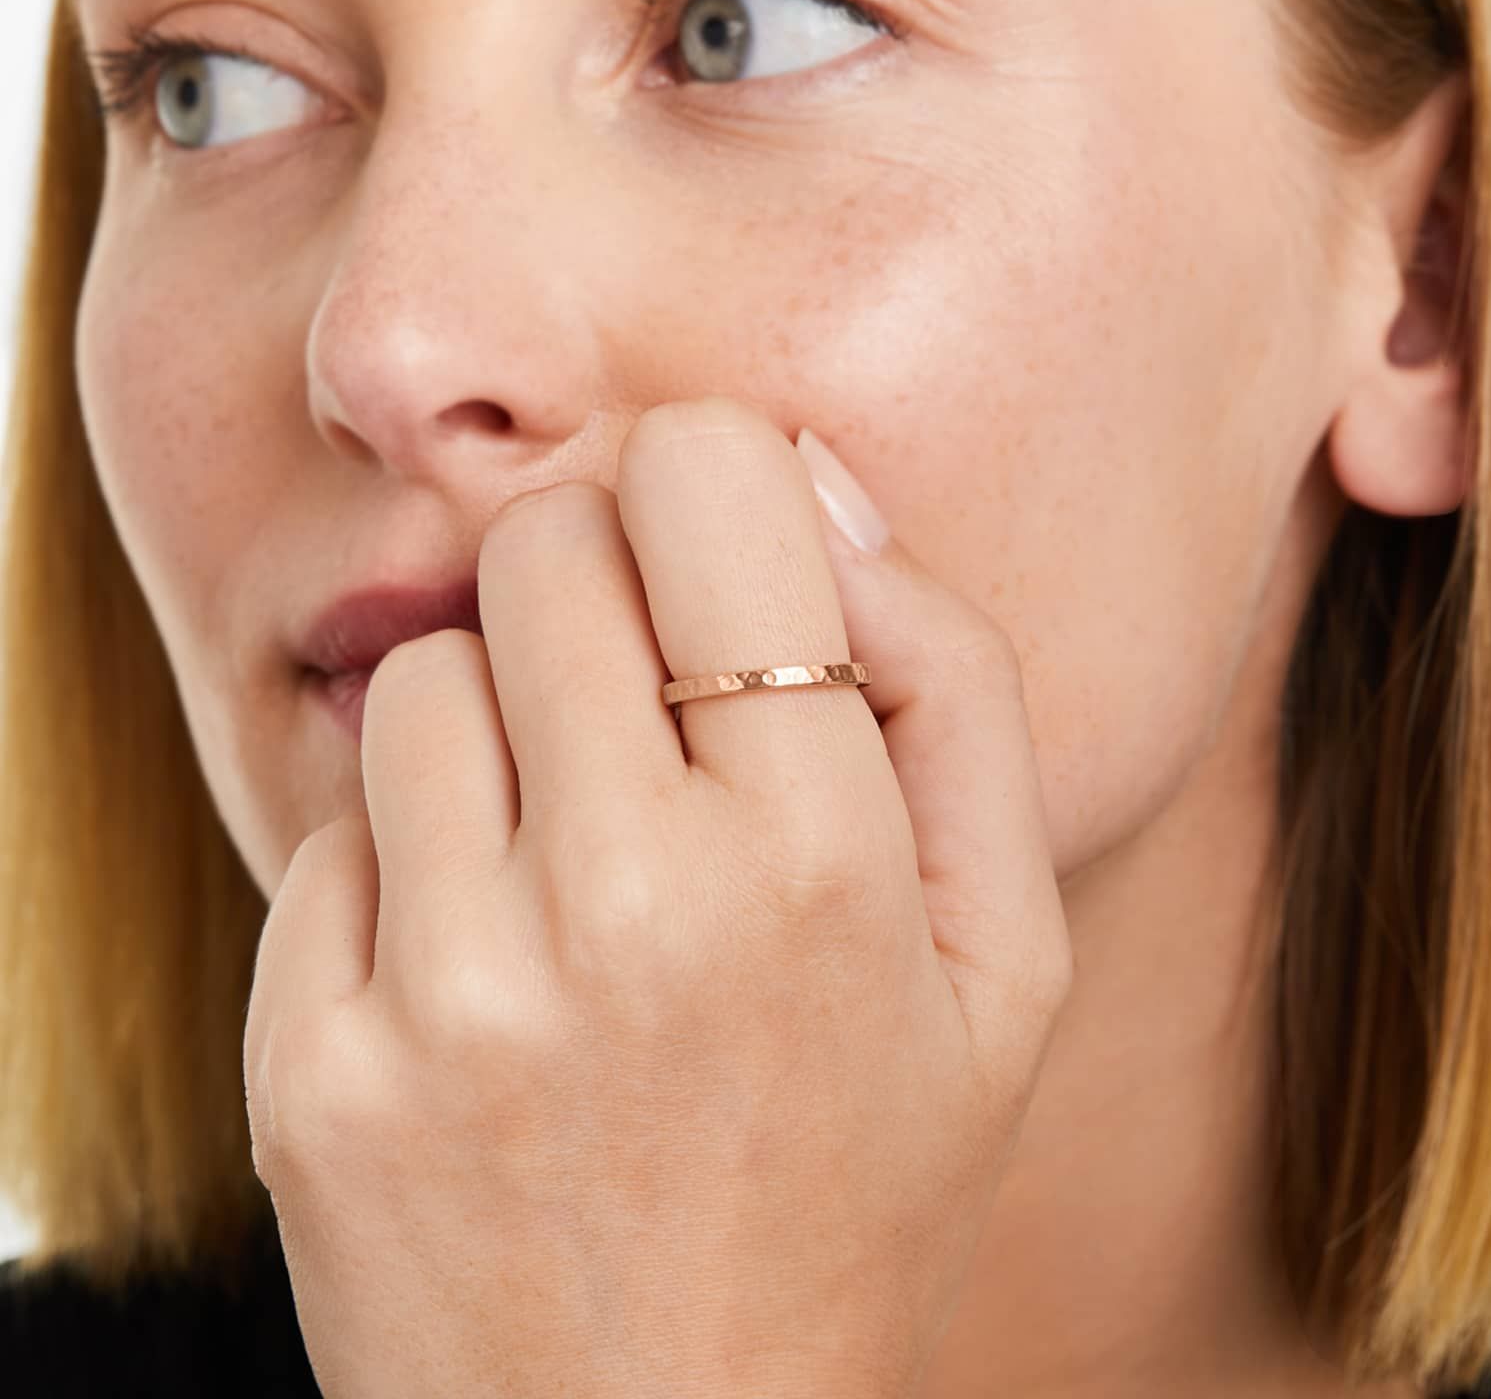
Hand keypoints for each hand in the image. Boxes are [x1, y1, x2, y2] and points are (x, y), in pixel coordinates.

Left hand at [243, 396, 1072, 1398]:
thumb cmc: (865, 1184)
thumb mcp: (1008, 954)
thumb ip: (955, 685)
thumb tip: (812, 491)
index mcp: (816, 853)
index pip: (704, 478)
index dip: (714, 489)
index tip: (724, 569)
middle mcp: (619, 899)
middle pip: (545, 550)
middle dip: (606, 593)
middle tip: (654, 721)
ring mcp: (443, 990)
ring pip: (426, 673)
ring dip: (503, 723)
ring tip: (572, 857)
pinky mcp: (311, 1069)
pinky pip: (337, 830)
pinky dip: (412, 864)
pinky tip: (488, 971)